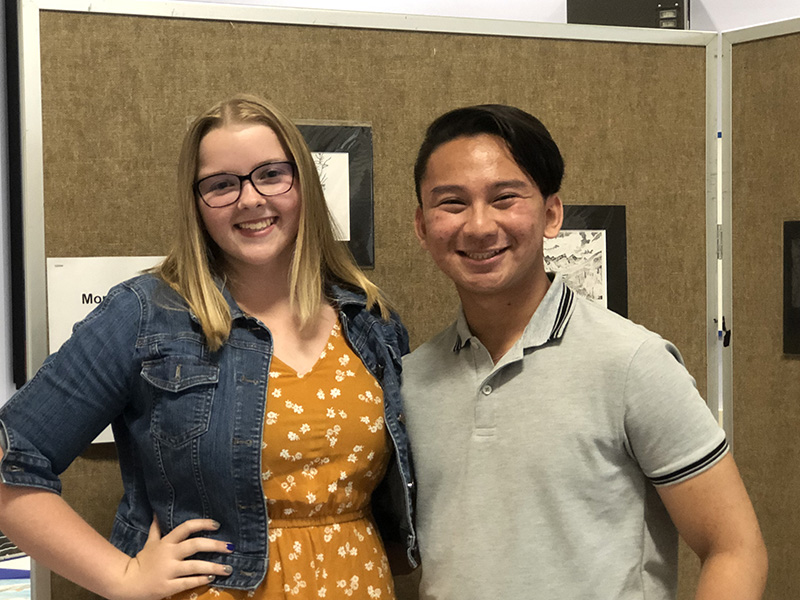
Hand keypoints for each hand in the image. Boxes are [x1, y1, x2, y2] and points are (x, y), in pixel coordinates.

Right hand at [112, 517, 233, 599]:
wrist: (127, 582)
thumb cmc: (142, 561)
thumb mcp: (150, 542)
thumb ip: (156, 528)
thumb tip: (157, 511)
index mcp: (166, 543)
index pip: (186, 528)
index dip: (202, 524)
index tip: (217, 524)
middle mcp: (169, 554)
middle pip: (194, 545)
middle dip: (214, 545)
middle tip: (230, 546)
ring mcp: (169, 571)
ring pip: (195, 566)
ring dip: (213, 567)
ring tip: (228, 568)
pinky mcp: (167, 586)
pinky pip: (188, 582)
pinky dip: (200, 580)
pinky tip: (211, 578)